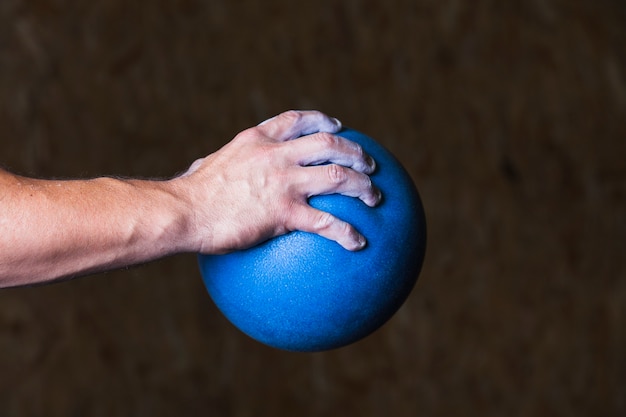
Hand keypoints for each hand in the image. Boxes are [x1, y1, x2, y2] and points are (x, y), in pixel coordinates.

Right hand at [172, 110, 380, 253]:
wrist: (184, 212)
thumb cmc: (191, 195)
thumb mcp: (207, 166)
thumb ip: (216, 163)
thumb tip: (202, 168)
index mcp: (258, 139)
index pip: (297, 120)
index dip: (324, 121)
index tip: (340, 126)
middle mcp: (276, 154)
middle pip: (329, 143)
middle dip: (355, 152)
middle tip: (369, 164)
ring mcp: (283, 181)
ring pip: (337, 176)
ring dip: (362, 186)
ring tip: (375, 198)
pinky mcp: (285, 211)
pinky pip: (326, 221)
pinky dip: (347, 231)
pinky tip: (358, 243)